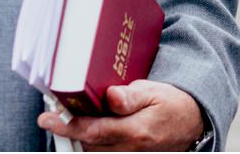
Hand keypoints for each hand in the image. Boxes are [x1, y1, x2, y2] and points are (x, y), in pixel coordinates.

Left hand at [38, 80, 206, 150]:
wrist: (191, 123)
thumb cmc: (170, 105)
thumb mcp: (154, 92)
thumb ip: (130, 97)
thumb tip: (111, 96)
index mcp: (137, 130)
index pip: (93, 131)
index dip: (67, 126)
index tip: (48, 119)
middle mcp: (132, 149)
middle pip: (88, 146)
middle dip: (67, 133)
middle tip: (51, 117)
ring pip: (93, 153)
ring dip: (77, 140)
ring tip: (66, 122)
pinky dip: (90, 145)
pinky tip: (83, 133)